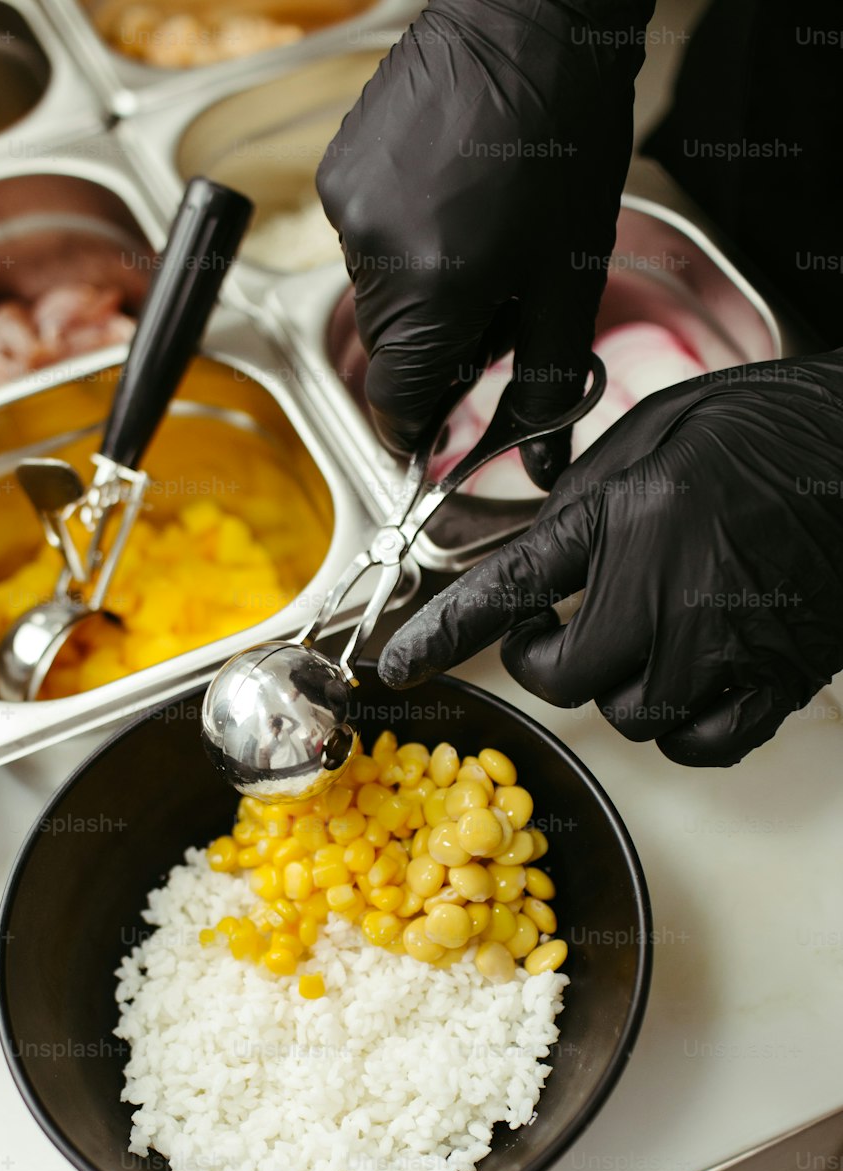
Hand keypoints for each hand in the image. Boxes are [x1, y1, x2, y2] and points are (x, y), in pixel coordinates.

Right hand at [316, 0, 648, 485]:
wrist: (534, 15)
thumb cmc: (564, 135)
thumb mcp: (568, 276)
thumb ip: (547, 380)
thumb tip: (544, 461)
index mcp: (431, 290)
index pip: (396, 402)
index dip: (419, 428)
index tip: (440, 431)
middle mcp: (374, 252)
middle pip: (391, 349)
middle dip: (440, 347)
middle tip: (499, 303)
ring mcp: (347, 205)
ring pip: (379, 296)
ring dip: (423, 293)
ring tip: (481, 237)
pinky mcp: (338, 167)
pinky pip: (365, 240)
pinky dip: (405, 242)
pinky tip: (451, 200)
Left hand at [378, 352, 842, 766]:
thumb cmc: (773, 422)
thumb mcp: (656, 430)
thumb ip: (587, 495)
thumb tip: (541, 540)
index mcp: (630, 519)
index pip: (507, 589)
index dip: (442, 634)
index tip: (399, 667)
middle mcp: (671, 593)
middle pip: (567, 678)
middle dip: (548, 658)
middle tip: (555, 630)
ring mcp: (726, 646)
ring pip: (631, 715)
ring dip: (618, 686)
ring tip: (640, 638)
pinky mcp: (777, 677)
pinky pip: (701, 743)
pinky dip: (681, 725)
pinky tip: (687, 681)